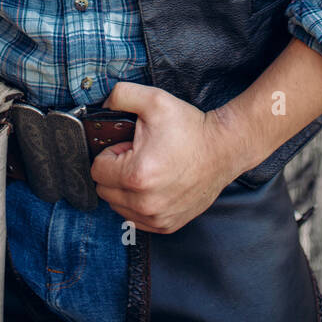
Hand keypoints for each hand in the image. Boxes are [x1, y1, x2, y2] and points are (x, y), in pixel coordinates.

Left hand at [90, 82, 234, 233]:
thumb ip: (120, 95)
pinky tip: (155, 186)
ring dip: (125, 189)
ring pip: (118, 206)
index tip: (129, 146)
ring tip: (148, 170)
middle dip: (115, 172)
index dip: (111, 153)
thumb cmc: (191, 128)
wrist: (224, 149)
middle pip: (104, 190)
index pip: (97, 170)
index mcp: (136, 175)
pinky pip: (135, 219)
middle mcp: (144, 203)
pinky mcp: (166, 225)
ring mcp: (156, 218)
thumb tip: (103, 105)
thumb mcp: (154, 100)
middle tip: (139, 156)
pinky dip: (138, 204)